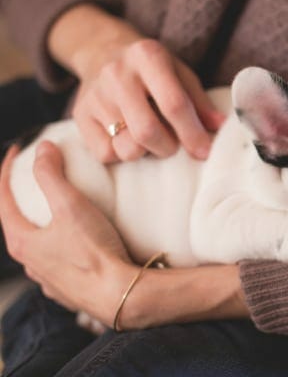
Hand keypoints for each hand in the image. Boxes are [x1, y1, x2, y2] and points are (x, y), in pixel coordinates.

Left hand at [0, 143, 248, 328]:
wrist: (120, 294)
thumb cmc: (94, 252)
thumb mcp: (71, 206)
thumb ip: (52, 175)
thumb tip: (43, 149)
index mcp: (22, 242)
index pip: (3, 200)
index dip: (7, 172)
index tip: (17, 152)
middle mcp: (30, 264)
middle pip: (19, 225)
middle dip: (24, 201)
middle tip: (37, 182)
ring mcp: (49, 280)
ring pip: (39, 247)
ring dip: (44, 228)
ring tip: (60, 213)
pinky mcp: (69, 291)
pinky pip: (59, 264)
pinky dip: (62, 248)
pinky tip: (77, 244)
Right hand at [49, 4, 225, 162]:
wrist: (102, 52)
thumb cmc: (152, 69)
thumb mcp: (180, 74)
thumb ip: (199, 102)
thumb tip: (221, 128)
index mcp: (148, 56)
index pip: (173, 104)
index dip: (192, 133)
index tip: (204, 152)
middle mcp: (117, 74)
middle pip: (147, 131)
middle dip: (168, 147)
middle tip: (173, 145)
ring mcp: (94, 95)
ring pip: (126, 147)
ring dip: (145, 152)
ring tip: (150, 139)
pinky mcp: (80, 115)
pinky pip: (105, 154)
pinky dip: (122, 154)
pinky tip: (127, 138)